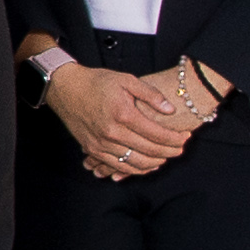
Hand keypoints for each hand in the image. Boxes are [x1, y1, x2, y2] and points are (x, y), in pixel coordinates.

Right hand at [50, 60, 207, 180]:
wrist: (64, 88)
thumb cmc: (96, 82)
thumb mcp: (126, 80)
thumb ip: (150, 94)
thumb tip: (170, 110)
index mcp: (123, 114)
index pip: (157, 134)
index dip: (175, 138)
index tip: (186, 137)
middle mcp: (112, 132)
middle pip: (150, 151)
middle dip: (170, 152)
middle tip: (180, 149)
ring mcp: (101, 143)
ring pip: (135, 163)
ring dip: (155, 163)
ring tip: (166, 157)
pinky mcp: (92, 149)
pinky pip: (118, 166)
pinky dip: (135, 169)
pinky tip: (146, 165)